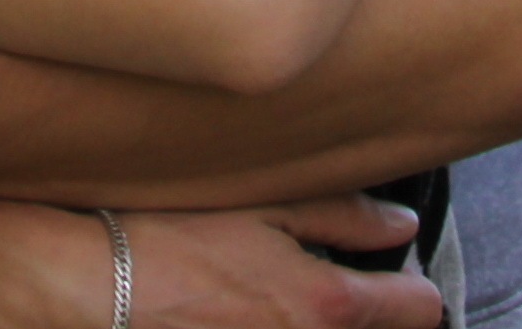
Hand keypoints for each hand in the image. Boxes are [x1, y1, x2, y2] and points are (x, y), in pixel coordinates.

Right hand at [125, 197, 443, 328]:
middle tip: (339, 284)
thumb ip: (343, 216)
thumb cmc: (177, 236)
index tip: (393, 271)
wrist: (102, 289)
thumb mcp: (262, 206)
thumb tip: (402, 225)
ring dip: (329, 324)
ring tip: (281, 296)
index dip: (412, 286)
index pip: (418, 310)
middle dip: (369, 313)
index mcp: (329, 305)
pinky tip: (251, 310)